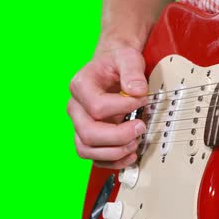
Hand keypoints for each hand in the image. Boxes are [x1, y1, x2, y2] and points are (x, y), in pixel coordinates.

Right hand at [67, 46, 148, 168]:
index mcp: (80, 86)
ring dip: (114, 152)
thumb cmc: (116, 63)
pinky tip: (130, 155)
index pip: (97, 106)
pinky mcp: (90, 136)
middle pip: (88, 133)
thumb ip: (132, 71)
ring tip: (135, 143)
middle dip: (118, 135)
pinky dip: (112, 161)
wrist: (112, 67)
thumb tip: (137, 91)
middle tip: (140, 127)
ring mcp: (81, 124)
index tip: (141, 101)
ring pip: (86, 149)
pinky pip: (94, 157)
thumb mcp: (127, 57)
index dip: (122, 107)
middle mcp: (76, 108)